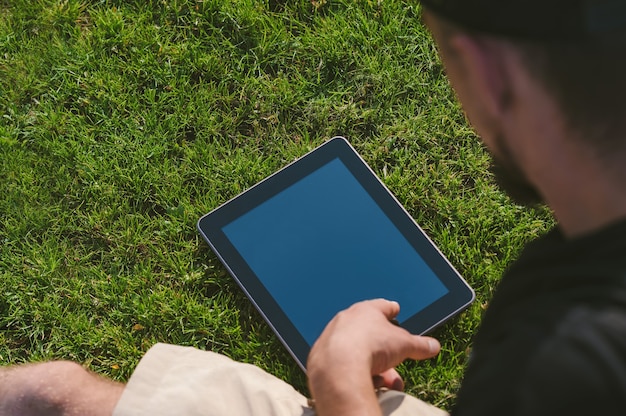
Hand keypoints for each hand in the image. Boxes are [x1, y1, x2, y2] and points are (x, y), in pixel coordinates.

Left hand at [307, 299, 440, 415]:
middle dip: (386, 351)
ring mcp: (332, 336)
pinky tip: (364, 382)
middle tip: (396, 365)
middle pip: (371, 334)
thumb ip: (419, 345)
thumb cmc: (369, 346)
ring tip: (383, 381)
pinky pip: (343, 363)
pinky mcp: (321, 355)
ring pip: (357, 351)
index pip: (382, 306)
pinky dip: (354, 372)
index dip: (391, 310)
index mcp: (366, 310)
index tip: (395, 311)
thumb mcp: (404, 345)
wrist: (338, 366)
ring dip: (372, 365)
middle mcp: (346, 319)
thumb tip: (433, 345)